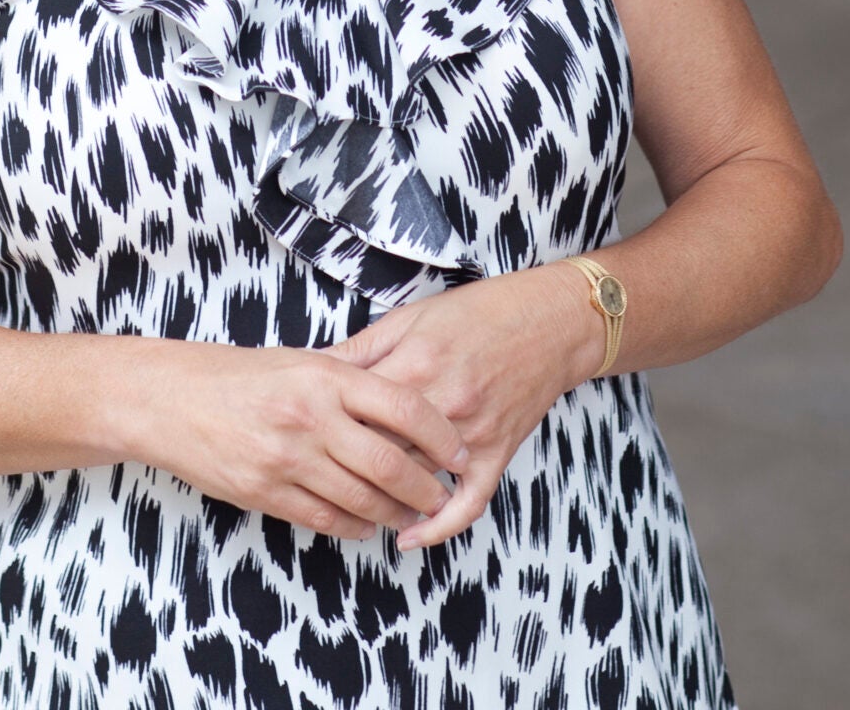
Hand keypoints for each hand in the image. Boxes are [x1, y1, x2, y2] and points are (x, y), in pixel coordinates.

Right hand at [134, 340, 471, 540]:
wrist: (171, 400)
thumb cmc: (237, 375)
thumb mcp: (298, 360)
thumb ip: (346, 380)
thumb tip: (400, 404)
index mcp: (325, 376)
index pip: (403, 406)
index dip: (439, 434)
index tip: (458, 451)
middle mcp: (311, 416)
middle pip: (389, 462)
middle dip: (426, 486)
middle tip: (444, 493)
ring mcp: (288, 458)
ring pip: (362, 498)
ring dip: (396, 512)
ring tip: (415, 515)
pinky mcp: (266, 492)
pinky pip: (326, 519)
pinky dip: (356, 526)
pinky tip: (370, 525)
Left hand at [329, 265, 604, 547]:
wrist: (545, 321)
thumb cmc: (474, 312)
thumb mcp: (409, 317)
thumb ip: (362, 349)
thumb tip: (312, 368)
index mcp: (414, 364)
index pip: (356, 411)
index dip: (325, 427)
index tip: (304, 439)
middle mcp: (441, 403)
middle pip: (380, 450)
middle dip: (347, 466)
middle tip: (319, 476)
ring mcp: (471, 433)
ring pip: (416, 479)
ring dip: (384, 497)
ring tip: (352, 506)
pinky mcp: (496, 453)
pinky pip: (467, 502)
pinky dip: (439, 526)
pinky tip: (411, 537)